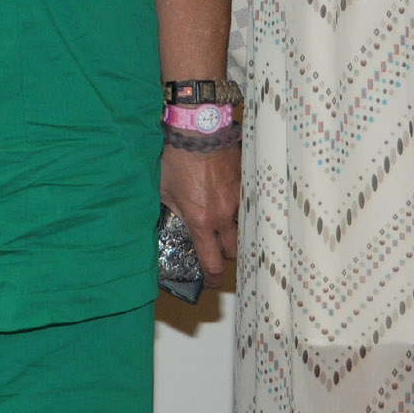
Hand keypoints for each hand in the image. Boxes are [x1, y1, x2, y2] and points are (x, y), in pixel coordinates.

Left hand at [160, 141, 239, 285]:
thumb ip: (173, 210)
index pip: (212, 263)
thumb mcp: (165, 190)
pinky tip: (231, 199)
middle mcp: (224, 215)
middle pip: (234, 251)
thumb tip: (174, 219)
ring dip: (236, 232)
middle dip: (225, 255)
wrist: (199, 130)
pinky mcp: (247, 183)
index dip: (212, 279)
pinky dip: (241, 208)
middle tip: (216, 249)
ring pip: (245, 228)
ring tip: (226, 226)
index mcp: (201, 221)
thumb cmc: (177, 159)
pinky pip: (248, 204)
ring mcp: (239, 199)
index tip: (210, 282)